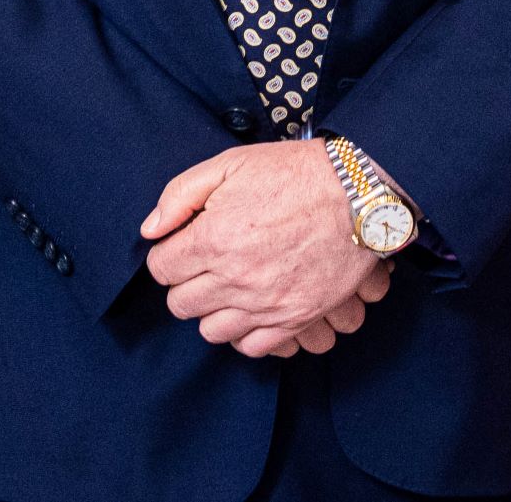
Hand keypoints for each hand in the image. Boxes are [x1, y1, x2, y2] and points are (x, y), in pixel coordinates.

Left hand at [140, 141, 384, 356]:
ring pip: (211, 331)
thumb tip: (151, 229)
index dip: (168, 254)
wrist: (359, 193)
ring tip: (227, 286)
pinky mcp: (295, 318)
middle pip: (180, 304)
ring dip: (212, 309)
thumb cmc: (296, 174)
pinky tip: (250, 308)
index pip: (160, 269)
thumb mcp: (231, 164)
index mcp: (213, 238)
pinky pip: (251, 347)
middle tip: (204, 264)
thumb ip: (180, 195)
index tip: (183, 245)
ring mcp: (266, 303)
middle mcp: (235, 278)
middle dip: (185, 282)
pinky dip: (244, 332)